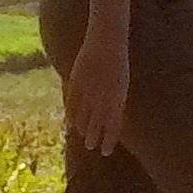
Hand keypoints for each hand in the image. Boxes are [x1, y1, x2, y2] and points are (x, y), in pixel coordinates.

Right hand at [63, 28, 133, 158]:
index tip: (105, 151)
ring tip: (81, 135)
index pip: (112, 126)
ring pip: (83, 115)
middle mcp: (102, 97)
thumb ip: (116, 103)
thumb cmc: (117, 63)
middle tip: (90, 146)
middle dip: (93, 137)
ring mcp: (88, 90)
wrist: (107, 41)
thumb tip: (113, 120)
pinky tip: (70, 122)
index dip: (108, 140)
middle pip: (95, 123)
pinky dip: (71, 114)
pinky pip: (72, 103)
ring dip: (82, 127)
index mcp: (117, 98)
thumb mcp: (121, 84)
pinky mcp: (77, 82)